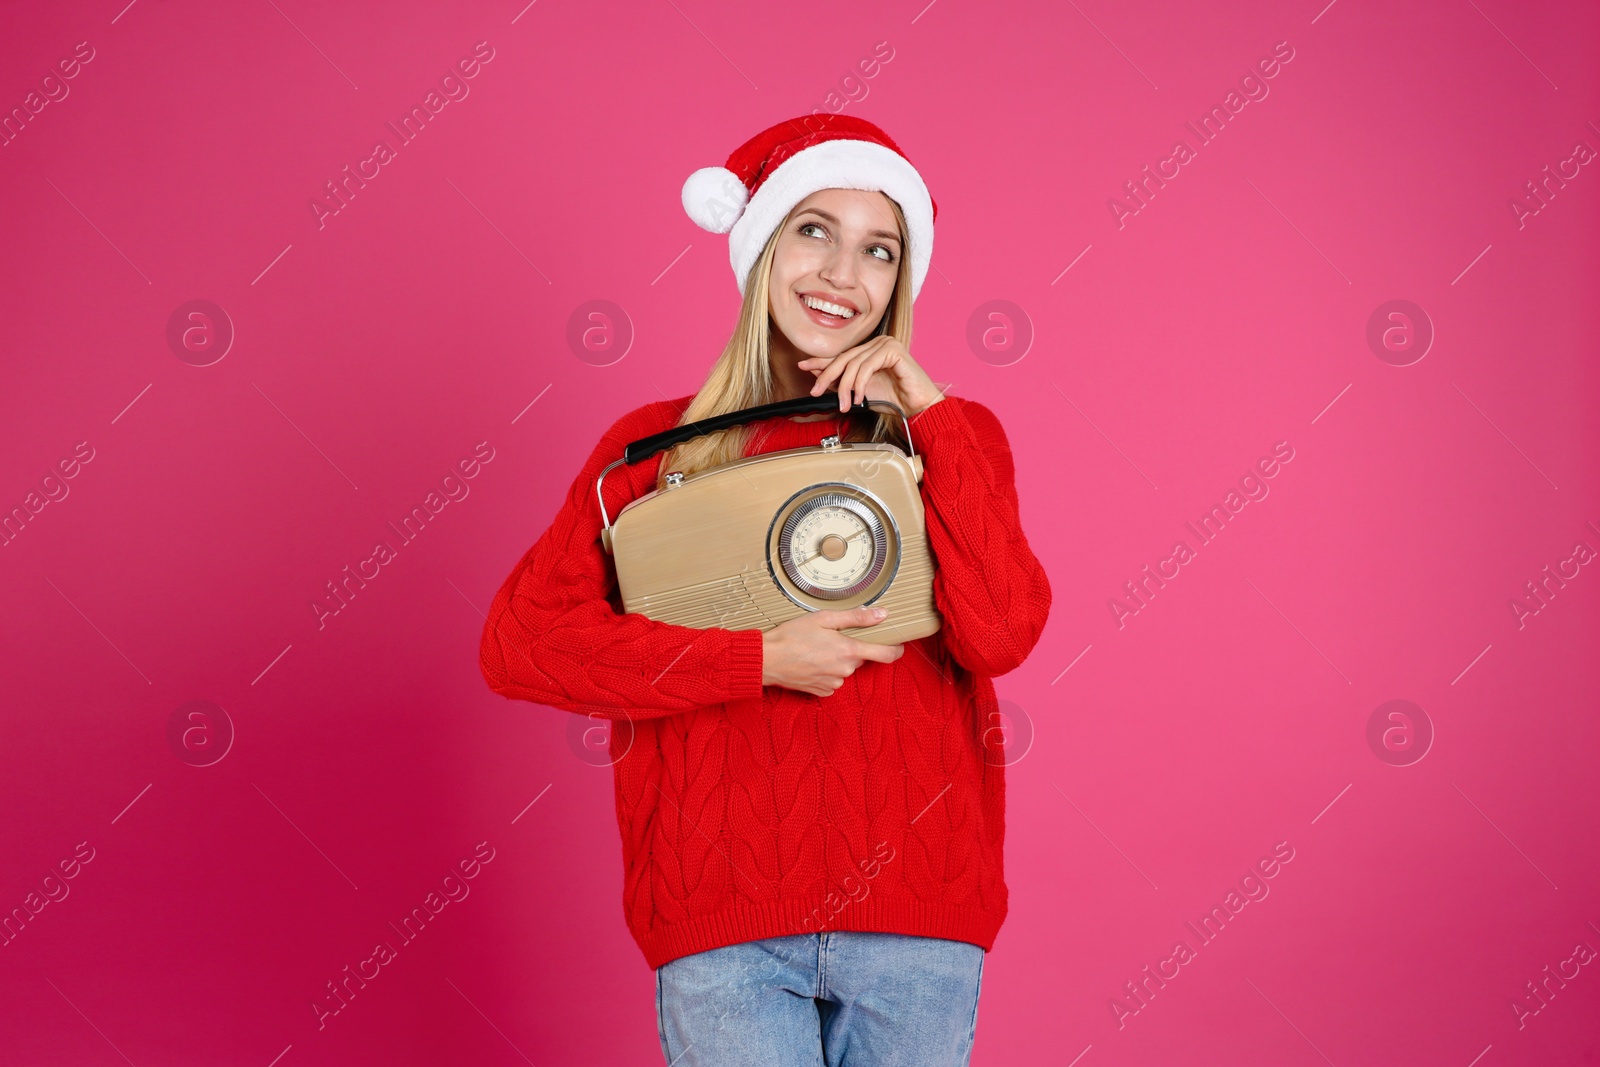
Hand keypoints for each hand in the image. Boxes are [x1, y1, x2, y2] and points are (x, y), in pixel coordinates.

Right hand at [760, 606, 905, 697]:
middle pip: (860, 658)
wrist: (767, 660)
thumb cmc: (791, 636)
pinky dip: (826, 671)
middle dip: (850, 648)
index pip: (886, 654)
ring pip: (845, 669)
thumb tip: (882, 614)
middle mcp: (845, 670)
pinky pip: (833, 680)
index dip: (896, 649)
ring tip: (815, 650)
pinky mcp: (823, 692)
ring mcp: (834, 683)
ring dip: (837, 660)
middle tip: (830, 638)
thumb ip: (856, 617)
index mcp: (849, 651)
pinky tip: (811, 663)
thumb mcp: (824, 619)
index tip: (898, 645)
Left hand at [797, 336, 945, 417]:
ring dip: (846, 386)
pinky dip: (860, 383)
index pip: (842, 354)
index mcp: (870, 350)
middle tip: (816, 390)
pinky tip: (860, 396)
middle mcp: (878, 343)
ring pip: (854, 363)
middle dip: (827, 376)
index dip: (821, 361)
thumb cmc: (893, 400)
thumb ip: (842, 381)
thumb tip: (817, 374)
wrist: (917, 407)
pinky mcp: (893, 349)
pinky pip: (867, 365)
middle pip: (844, 357)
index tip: (803, 366)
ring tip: (846, 404)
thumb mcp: (860, 391)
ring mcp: (886, 343)